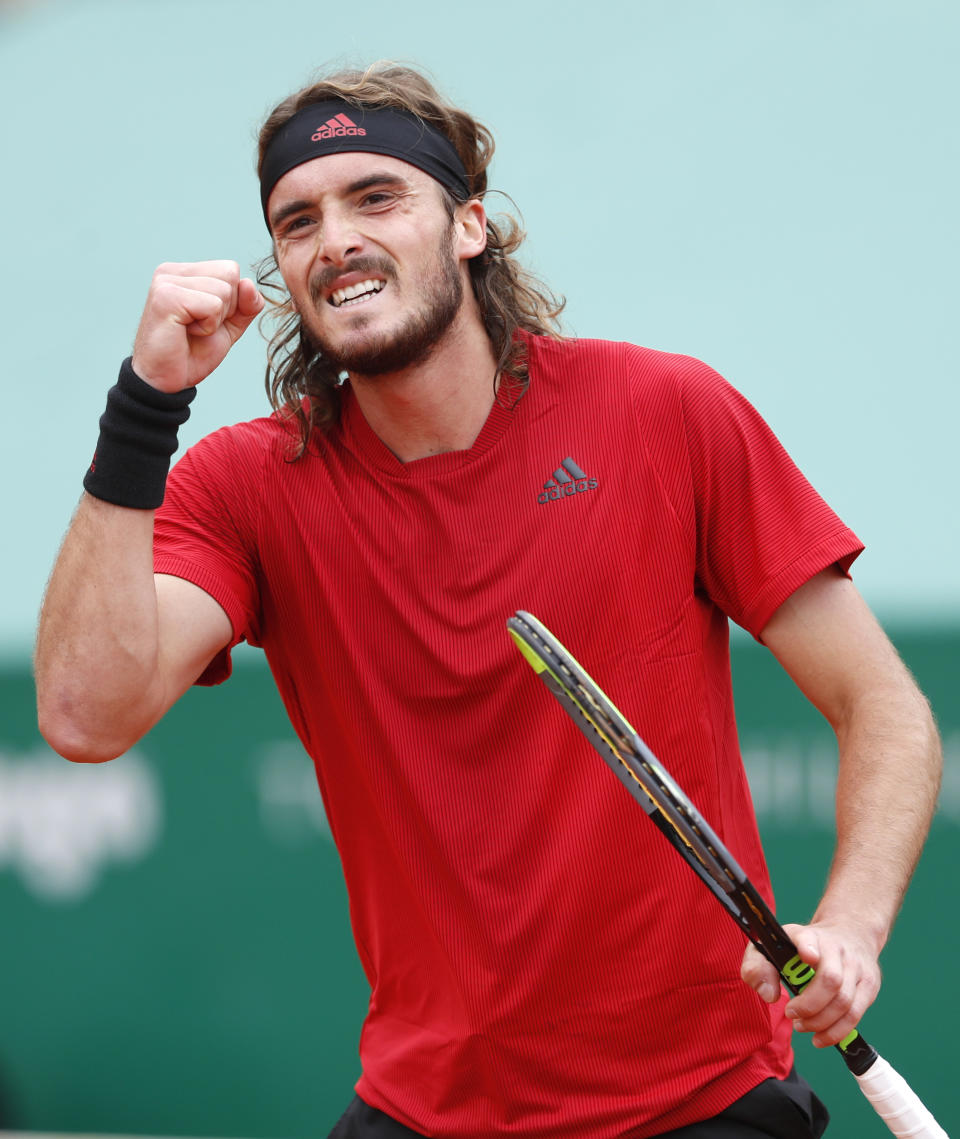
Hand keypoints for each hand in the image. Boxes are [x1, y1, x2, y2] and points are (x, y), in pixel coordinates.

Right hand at [131, 260, 263, 391]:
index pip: (231, 269)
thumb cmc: (192, 353)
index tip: (207, 320)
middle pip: (230, 274)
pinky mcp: (166, 297)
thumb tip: (250, 283)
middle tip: (199, 327)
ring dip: (216, 320)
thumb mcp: (229, 326)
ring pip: (224, 290)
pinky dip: (208, 326)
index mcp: (185, 272)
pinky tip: (186, 332)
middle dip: (226, 309)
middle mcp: (172, 271)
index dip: (233, 302)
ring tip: (191, 330)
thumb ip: (246, 305)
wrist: (165, 380)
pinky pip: (213, 305)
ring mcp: (167, 281)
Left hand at [741, 920, 881, 1047]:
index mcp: (809, 935)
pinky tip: (820, 1037)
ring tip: (801, 1026)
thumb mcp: (776, 946)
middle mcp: (836, 948)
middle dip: (809, 1005)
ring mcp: (857, 966)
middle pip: (830, 980)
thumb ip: (758, 966)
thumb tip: (768, 994)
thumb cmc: (803, 946)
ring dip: (820, 1022)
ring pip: (844, 1002)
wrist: (849, 933)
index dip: (808, 947)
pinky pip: (856, 1014)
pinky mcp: (869, 984)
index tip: (806, 957)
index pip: (809, 938)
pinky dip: (837, 1032)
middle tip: (791, 1014)